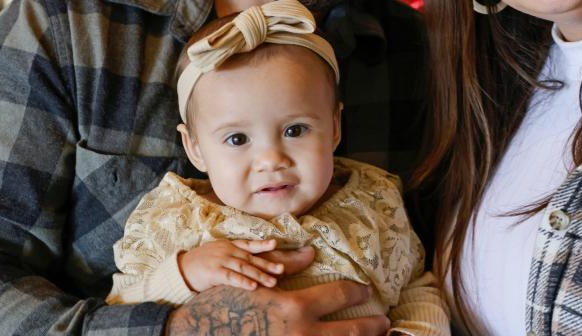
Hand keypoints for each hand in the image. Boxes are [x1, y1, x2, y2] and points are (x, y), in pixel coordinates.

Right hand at [166, 279, 388, 335]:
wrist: (198, 335)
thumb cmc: (225, 306)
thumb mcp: (257, 285)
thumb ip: (288, 270)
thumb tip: (311, 254)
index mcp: (295, 310)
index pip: (340, 297)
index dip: (357, 293)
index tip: (365, 291)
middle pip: (351, 333)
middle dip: (371, 328)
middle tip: (383, 323)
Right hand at [179, 239, 285, 292]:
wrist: (180, 269)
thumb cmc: (200, 263)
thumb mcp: (217, 253)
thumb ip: (231, 255)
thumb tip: (247, 260)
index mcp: (227, 245)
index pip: (248, 244)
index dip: (262, 244)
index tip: (275, 243)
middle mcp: (226, 251)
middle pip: (250, 258)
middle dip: (267, 264)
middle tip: (282, 269)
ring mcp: (220, 260)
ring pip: (244, 268)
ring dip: (260, 275)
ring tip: (273, 282)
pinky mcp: (214, 272)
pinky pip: (232, 277)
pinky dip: (243, 281)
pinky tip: (253, 286)